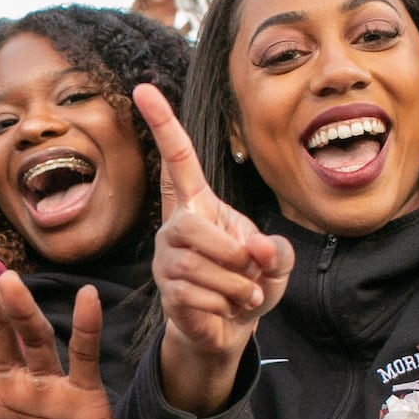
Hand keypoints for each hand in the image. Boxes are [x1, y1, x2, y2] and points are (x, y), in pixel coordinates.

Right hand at [134, 83, 293, 414]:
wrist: (231, 329)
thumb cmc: (249, 284)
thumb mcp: (275, 261)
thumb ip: (274, 250)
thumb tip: (253, 251)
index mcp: (198, 205)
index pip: (176, 158)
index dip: (162, 124)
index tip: (143, 89)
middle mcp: (173, 227)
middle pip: (192, 228)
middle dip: (232, 254)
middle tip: (251, 270)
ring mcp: (166, 261)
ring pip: (201, 267)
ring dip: (237, 285)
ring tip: (243, 293)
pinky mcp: (166, 292)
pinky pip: (200, 295)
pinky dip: (227, 305)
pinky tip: (226, 308)